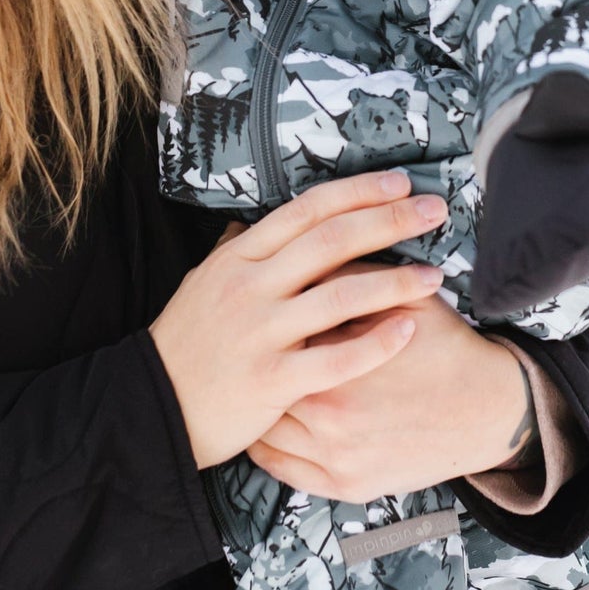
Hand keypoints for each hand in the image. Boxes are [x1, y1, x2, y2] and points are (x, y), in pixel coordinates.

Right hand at [149, 173, 449, 469]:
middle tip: (433, 210)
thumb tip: (257, 219)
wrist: (152, 406)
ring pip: (339, 296)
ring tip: (435, 274)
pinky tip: (408, 330)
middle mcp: (251, 285)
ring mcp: (261, 333)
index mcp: (240, 256)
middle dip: (389, 221)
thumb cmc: (186, 342)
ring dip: (394, 281)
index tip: (398, 183)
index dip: (356, 193)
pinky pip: (335, 360)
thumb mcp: (205, 280)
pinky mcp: (271, 381)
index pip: (307, 210)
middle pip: (332, 241)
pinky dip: (375, 344)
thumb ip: (237, 249)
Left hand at [245, 266, 532, 500]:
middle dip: (259, 359)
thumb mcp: (402, 298)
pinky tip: (261, 423)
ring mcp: (335, 458)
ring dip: (255, 403)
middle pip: (267, 383)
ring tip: (248, 378)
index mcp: (338, 365)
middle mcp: (330, 417)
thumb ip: (348, 276)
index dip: (270, 316)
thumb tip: (303, 250)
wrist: (489, 410)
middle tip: (250, 340)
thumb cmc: (445, 347)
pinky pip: (282, 469)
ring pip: (266, 428)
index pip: (280, 335)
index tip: (265, 304)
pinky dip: (265, 447)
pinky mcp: (344, 486)